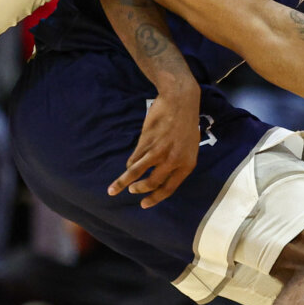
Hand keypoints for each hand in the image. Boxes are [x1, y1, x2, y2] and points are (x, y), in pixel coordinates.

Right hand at [108, 85, 200, 207]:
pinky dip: (130, 164)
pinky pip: (134, 158)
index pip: (169, 188)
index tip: (144, 204)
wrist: (179, 100)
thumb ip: (178, 161)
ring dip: (124, 182)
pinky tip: (127, 166)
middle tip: (132, 192)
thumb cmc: (186, 122)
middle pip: (152, 183)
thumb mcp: (189, 146)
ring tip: (114, 190)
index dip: (155, 198)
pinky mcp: (146, 142)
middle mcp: (173, 161)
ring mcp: (158, 151)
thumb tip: (165, 174)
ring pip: (137, 173)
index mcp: (186, 164)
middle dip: (140, 190)